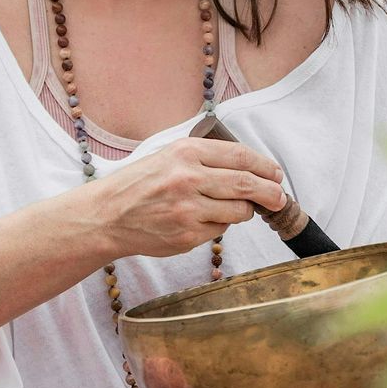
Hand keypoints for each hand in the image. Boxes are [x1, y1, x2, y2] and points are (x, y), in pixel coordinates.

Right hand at [93, 137, 286, 260]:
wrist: (108, 215)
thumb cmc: (140, 184)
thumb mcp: (169, 156)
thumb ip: (206, 158)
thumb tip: (252, 169)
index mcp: (186, 152)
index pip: (241, 156)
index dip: (265, 166)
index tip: (275, 174)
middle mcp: (188, 178)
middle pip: (247, 184)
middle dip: (271, 192)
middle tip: (279, 197)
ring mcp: (188, 209)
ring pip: (239, 210)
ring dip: (245, 210)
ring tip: (237, 208)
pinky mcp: (188, 235)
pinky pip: (221, 230)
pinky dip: (222, 225)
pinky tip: (206, 219)